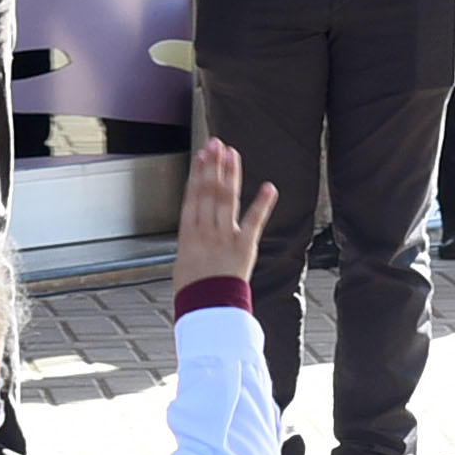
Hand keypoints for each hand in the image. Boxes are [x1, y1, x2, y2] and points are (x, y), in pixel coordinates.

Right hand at [174, 137, 278, 291]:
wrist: (206, 310)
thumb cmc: (194, 293)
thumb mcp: (185, 264)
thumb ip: (193, 243)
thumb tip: (195, 232)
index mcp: (188, 234)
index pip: (193, 195)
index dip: (198, 172)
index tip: (202, 155)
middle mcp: (205, 231)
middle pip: (209, 191)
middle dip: (213, 165)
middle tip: (217, 144)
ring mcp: (224, 236)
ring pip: (226, 199)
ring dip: (231, 175)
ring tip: (233, 154)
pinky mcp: (244, 246)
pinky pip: (254, 221)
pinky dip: (262, 204)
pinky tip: (269, 187)